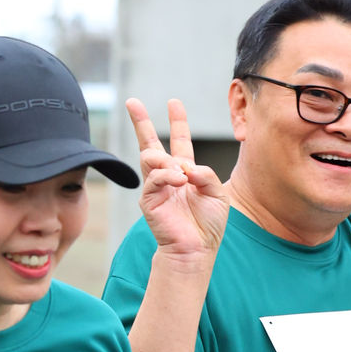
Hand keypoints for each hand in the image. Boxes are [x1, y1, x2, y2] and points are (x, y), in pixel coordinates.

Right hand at [127, 97, 228, 261]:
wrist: (196, 249)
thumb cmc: (208, 225)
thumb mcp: (218, 194)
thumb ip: (206, 174)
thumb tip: (186, 166)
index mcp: (185, 172)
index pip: (180, 141)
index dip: (177, 121)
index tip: (174, 102)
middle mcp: (168, 176)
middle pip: (150, 142)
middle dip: (141, 121)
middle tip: (132, 102)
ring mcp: (156, 187)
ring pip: (149, 157)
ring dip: (164, 159)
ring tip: (180, 175)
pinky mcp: (149, 199)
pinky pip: (154, 178)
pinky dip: (168, 176)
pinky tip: (180, 181)